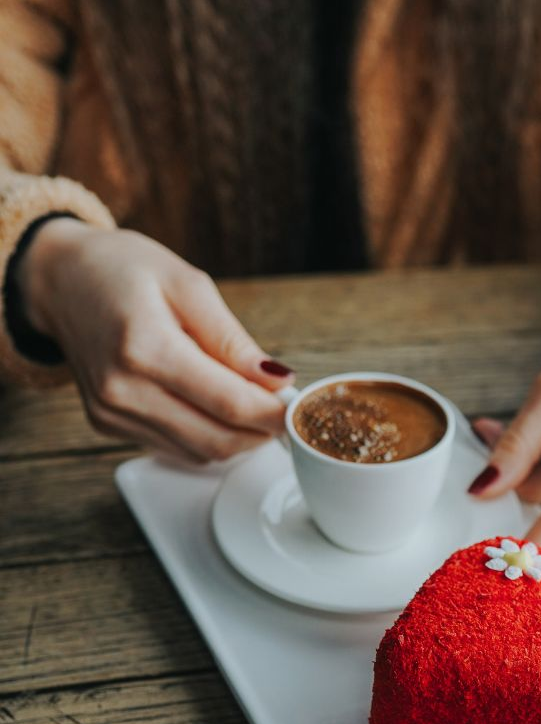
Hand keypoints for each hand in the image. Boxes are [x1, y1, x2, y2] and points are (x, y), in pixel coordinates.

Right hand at [18, 219, 291, 461]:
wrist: (59, 279)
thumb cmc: (122, 270)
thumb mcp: (187, 284)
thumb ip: (232, 339)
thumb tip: (277, 380)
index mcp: (143, 348)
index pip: (227, 402)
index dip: (273, 413)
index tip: (298, 407)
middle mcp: (122, 390)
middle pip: (216, 439)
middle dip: (260, 432)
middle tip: (282, 410)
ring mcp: (112, 414)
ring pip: (199, 452)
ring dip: (237, 438)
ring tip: (251, 404)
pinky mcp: (108, 425)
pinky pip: (176, 447)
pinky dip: (206, 436)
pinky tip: (212, 407)